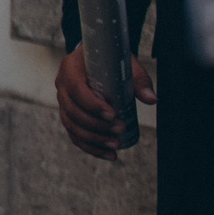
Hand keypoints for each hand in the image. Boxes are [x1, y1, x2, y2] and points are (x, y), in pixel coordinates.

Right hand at [55, 44, 154, 160]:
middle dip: (96, 125)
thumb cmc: (110, 59)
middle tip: (120, 129)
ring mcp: (63, 102)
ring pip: (72, 126)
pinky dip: (90, 147)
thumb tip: (151, 99)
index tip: (112, 115)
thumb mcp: (124, 63)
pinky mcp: (68, 115)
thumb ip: (138, 79)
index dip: (92, 104)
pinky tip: (108, 155)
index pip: (75, 89)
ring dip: (94, 139)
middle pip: (73, 111)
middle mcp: (62, 85)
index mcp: (70, 68)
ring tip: (116, 145)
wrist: (98, 59)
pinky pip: (74, 135)